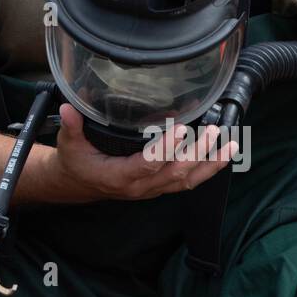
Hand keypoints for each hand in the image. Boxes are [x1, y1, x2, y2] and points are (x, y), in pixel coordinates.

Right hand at [51, 104, 234, 200]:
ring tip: (228, 143)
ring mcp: (152, 188)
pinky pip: (188, 182)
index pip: (148, 164)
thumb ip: (71, 126)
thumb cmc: (77, 162)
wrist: (79, 184)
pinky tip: (222, 155)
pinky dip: (208, 170)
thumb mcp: (69, 144)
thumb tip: (68, 108)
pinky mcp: (160, 186)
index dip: (166, 149)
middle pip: (175, 172)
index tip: (181, 128)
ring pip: (187, 180)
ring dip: (210, 163)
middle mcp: (140, 186)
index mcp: (120, 176)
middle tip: (211, 130)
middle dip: (197, 152)